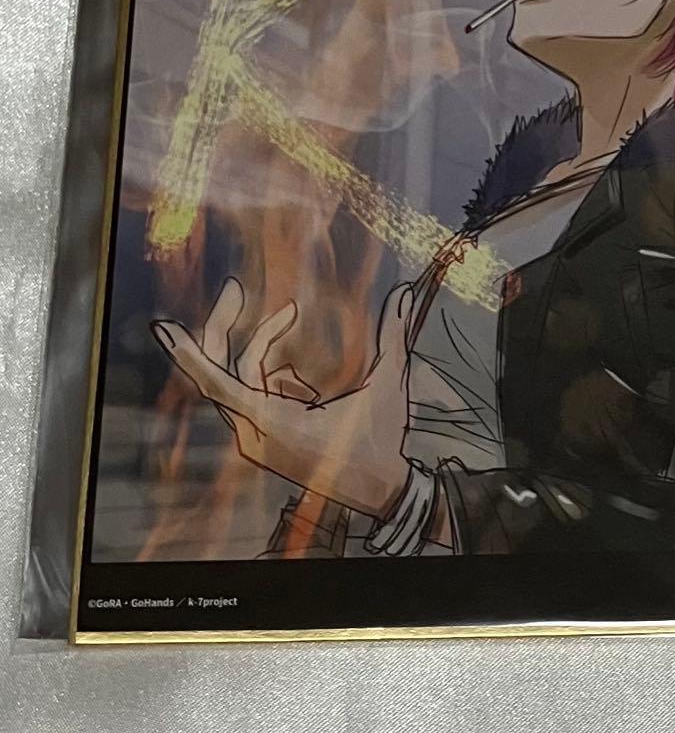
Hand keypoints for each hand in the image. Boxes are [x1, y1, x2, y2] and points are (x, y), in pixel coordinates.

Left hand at [150, 277, 413, 518]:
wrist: (382, 493)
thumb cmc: (382, 442)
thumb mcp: (389, 387)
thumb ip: (393, 336)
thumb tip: (406, 291)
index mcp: (276, 423)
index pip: (219, 383)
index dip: (188, 354)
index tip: (162, 328)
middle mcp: (256, 434)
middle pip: (224, 369)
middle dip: (226, 325)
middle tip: (235, 287)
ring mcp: (255, 440)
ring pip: (240, 378)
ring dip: (264, 347)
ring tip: (294, 326)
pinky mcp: (261, 442)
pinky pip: (250, 395)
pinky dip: (272, 376)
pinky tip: (305, 385)